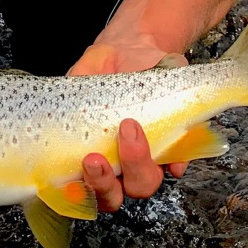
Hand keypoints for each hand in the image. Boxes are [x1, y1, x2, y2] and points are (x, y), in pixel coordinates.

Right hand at [67, 42, 189, 211]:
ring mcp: (145, 160)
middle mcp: (117, 167)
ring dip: (136, 165)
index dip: (81, 190)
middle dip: (103, 183)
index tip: (77, 166)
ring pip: (144, 184)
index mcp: (91, 156)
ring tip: (130, 130)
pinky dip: (175, 161)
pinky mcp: (173, 148)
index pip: (83, 191)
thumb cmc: (105, 68)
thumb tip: (71, 89)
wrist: (136, 50)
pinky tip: (171, 154)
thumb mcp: (83, 71)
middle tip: (95, 157)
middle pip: (112, 197)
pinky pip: (176, 163)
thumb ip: (73, 85)